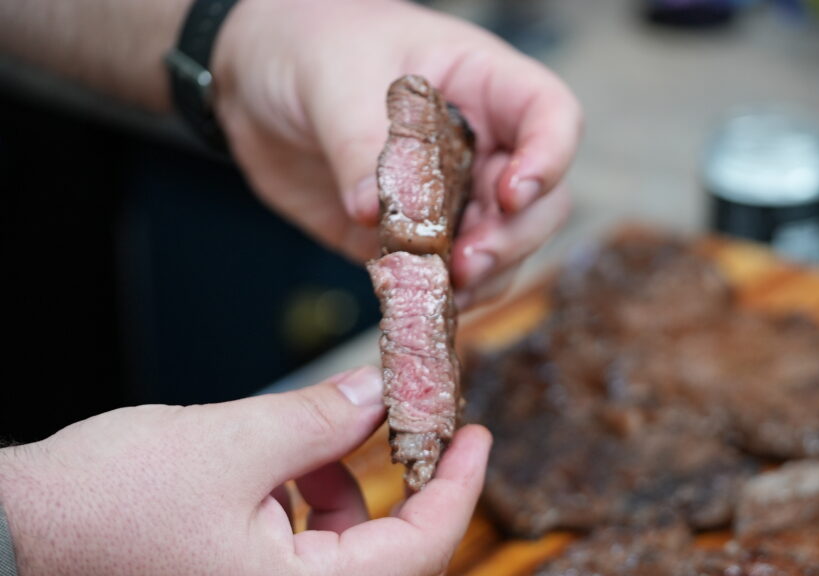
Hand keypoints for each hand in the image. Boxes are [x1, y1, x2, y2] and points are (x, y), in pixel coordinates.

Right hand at [0, 367, 490, 575]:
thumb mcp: (234, 442)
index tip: (477, 437)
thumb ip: (323, 420)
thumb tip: (381, 395)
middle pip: (391, 555)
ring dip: (350, 489)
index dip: (459, 487)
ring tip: (322, 436)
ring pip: (348, 551)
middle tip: (407, 425)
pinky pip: (305, 552)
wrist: (14, 532)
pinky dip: (312, 504)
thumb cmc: (104, 504)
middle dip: (403, 484)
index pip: (421, 549)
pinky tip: (289, 464)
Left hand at [211, 0, 581, 307]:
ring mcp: (453, 196)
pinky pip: (445, 275)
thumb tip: (373, 212)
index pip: (551, 117)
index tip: (513, 193)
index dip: (549, 158)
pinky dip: (439, 296)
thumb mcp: (335, 78)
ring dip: (483, 277)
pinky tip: (414, 299)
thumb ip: (360, 143)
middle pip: (540, 200)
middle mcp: (482, 145)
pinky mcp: (415, 237)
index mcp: (484, 85)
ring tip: (442, 289)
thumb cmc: (313, 46)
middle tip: (467, 261)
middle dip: (513, 238)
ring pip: (502, 248)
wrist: (259, 80)